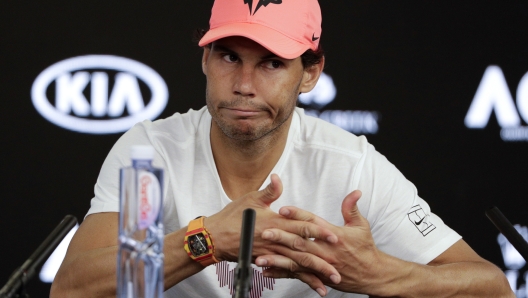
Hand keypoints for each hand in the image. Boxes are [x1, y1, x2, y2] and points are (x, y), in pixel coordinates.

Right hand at [204, 174, 340, 292]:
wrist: (214, 237)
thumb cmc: (232, 216)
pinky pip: (287, 272)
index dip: (318, 231)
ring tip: (330, 281)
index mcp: (275, 223)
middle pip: (303, 250)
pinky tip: (312, 285)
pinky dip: (300, 279)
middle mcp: (275, 240)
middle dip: (322, 259)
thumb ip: (269, 191)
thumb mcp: (251, 199)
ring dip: (314, 273)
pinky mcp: (268, 261)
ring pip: (297, 264)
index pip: (301, 226)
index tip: (334, 236)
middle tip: (339, 266)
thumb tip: (278, 178)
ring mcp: (272, 253)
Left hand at [255, 190, 390, 295]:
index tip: (282, 209)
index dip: (297, 215)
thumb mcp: (361, 226)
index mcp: (334, 235)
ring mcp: (321, 265)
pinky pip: (297, 275)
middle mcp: (325, 251)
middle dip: (281, 237)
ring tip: (260, 257)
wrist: (372, 275)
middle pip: (299, 242)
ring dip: (277, 259)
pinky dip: (281, 273)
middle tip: (264, 232)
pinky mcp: (318, 276)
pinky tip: (267, 271)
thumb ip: (352, 208)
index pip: (312, 223)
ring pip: (295, 261)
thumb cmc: (365, 249)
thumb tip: (355, 192)